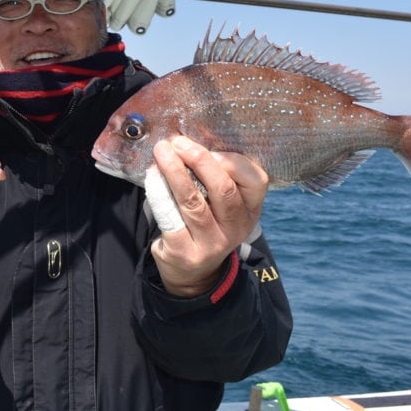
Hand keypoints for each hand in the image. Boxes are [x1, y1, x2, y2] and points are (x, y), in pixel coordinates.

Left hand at [149, 135, 267, 296]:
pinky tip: (153, 176)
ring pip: (194, 202)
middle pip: (224, 189)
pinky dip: (160, 192)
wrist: (191, 271)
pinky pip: (170, 216)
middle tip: (178, 142)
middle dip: (199, 160)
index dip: (233, 160)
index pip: (257, 181)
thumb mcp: (221, 204)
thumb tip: (189, 139)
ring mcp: (211, 243)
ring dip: (175, 172)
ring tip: (162, 152)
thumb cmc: (205, 222)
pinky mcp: (185, 251)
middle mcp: (236, 228)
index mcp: (250, 210)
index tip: (210, 148)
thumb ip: (215, 176)